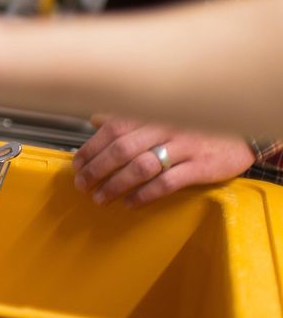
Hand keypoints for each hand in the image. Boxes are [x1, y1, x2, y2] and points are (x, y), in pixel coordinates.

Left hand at [73, 117, 253, 205]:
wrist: (242, 133)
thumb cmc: (194, 126)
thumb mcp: (161, 116)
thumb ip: (128, 118)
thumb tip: (96, 120)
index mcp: (151, 114)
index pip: (111, 129)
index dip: (90, 148)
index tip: (77, 164)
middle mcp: (164, 127)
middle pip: (121, 149)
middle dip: (96, 169)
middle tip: (82, 185)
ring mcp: (184, 146)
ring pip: (141, 166)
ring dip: (115, 185)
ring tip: (101, 198)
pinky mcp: (201, 166)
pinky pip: (167, 182)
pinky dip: (145, 194)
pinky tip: (131, 203)